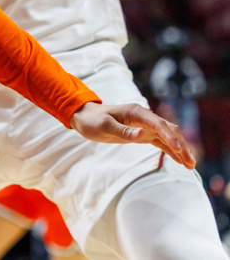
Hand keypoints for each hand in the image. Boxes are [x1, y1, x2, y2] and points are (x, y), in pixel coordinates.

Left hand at [69, 101, 195, 168]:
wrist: (84, 118)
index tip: (178, 149)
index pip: (158, 123)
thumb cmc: (92, 121)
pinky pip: (161, 142)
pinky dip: (171, 150)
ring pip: (168, 136)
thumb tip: (142, 134)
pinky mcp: (143, 133)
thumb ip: (123, 131)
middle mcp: (144, 117)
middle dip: (181, 144)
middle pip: (168, 130)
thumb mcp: (104, 127)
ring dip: (180, 149)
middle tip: (190, 161)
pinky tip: (180, 160)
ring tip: (191, 164)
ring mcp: (145, 125)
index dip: (170, 136)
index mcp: (136, 112)